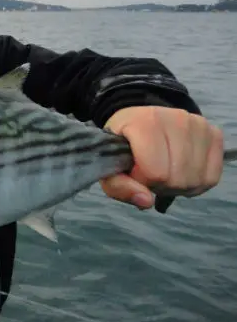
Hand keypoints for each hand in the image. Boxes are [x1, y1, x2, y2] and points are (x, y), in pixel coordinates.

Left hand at [101, 106, 223, 208]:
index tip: (135, 171)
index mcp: (144, 123)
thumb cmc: (122, 144)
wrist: (140, 120)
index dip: (142, 180)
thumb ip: (118, 186)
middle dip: (160, 185)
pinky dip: (195, 184)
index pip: (155, 172)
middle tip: (149, 173)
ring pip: (195, 181)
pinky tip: (181, 173)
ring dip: (178, 187)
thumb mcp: (108, 163)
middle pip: (177, 179)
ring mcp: (198, 125)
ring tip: (163, 172)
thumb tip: (147, 202)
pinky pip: (211, 178)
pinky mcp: (213, 133)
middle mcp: (176, 119)